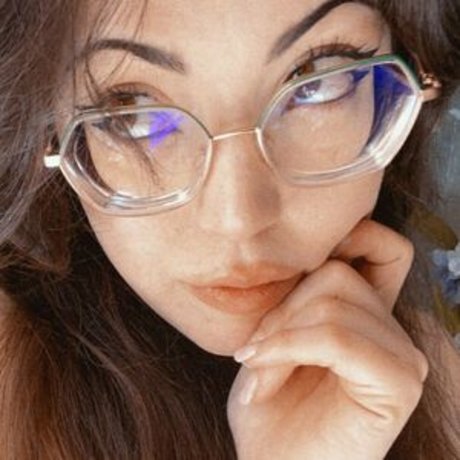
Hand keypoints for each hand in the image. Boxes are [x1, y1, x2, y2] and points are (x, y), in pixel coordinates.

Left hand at [227, 220, 428, 459]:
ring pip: (334, 302)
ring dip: (279, 335)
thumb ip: (295, 295)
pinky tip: (262, 375)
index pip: (386, 248)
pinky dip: (289, 348)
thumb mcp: (273, 336)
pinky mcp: (398, 383)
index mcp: (368, 316)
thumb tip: (295, 253)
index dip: (351, 236)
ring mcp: (401, 356)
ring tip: (256, 370)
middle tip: (252, 349)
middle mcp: (392, 331)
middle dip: (281, 309)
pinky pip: (336, 337)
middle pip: (337, 274)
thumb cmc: (269, 406)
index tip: (291, 263)